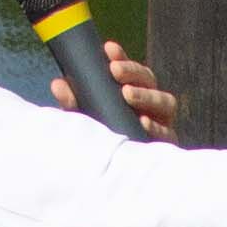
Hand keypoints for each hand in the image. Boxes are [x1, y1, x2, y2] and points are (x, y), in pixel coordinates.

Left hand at [62, 45, 182, 140]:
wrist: (109, 177)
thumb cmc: (99, 140)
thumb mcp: (84, 119)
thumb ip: (74, 103)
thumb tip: (58, 84)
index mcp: (133, 92)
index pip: (130, 70)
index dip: (122, 57)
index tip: (108, 49)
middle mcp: (150, 105)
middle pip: (149, 80)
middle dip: (133, 72)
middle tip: (114, 71)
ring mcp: (162, 124)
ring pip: (165, 102)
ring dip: (146, 95)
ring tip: (128, 94)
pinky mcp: (166, 145)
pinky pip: (168, 133)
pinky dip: (156, 127)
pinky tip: (144, 122)